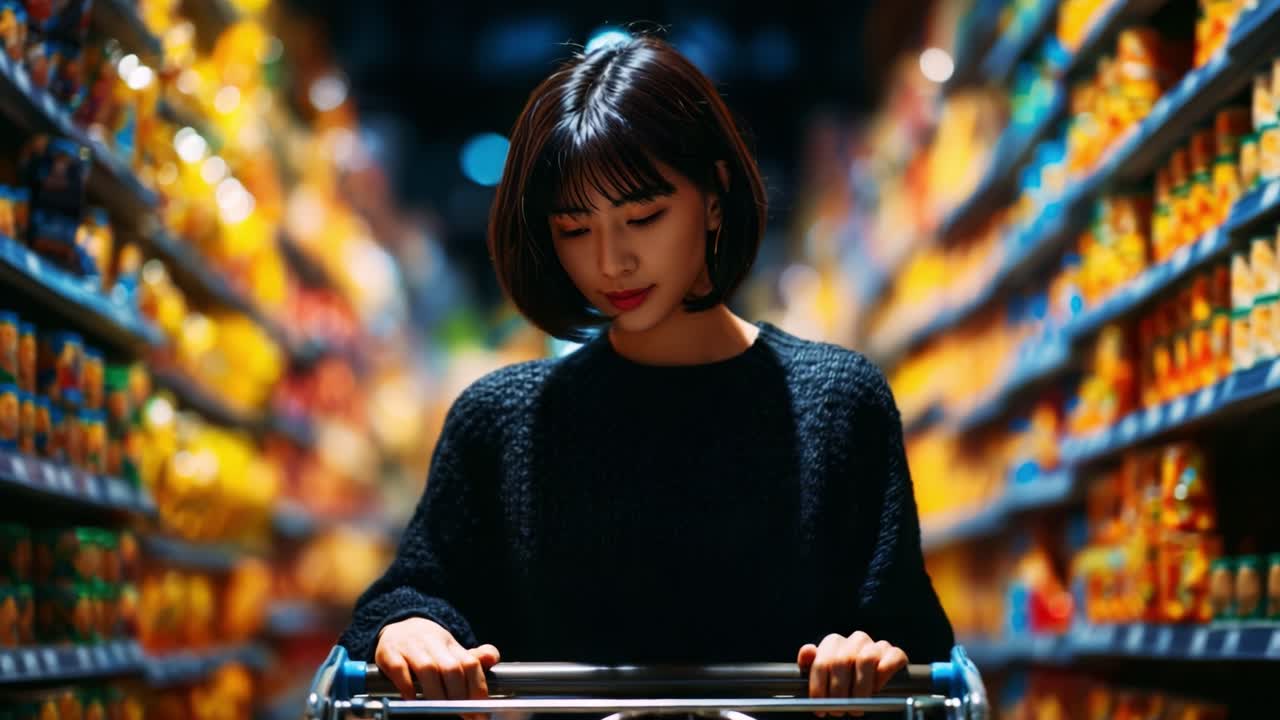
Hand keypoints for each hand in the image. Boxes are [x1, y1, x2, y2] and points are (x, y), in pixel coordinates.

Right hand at [374, 617, 500, 719]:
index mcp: (451, 645)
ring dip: (436, 693)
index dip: (477, 689)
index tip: (480, 712)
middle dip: (459, 694)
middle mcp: (433, 643)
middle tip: (463, 714)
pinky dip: (407, 685)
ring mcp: (410, 647)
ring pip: (428, 669)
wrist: (397, 627)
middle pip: (451, 667)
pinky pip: (399, 669)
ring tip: (441, 710)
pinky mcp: (389, 653)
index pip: (470, 664)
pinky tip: (412, 698)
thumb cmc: (429, 647)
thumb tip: (492, 658)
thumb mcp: (452, 650)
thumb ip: (473, 658)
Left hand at [797, 631, 907, 716]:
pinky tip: (877, 690)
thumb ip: (811, 663)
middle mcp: (855, 640)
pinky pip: (890, 660)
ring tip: (856, 708)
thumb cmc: (845, 678)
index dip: (819, 688)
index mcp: (834, 642)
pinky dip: (883, 677)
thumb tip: (808, 652)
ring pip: (865, 660)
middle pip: (841, 662)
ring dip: (859, 689)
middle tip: (838, 711)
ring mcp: (876, 645)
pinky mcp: (894, 653)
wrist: (876, 678)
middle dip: (838, 692)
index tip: (819, 708)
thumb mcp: (823, 674)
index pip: (822, 663)